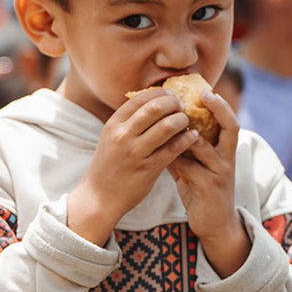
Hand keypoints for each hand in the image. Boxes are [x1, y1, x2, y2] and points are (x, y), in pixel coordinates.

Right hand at [68, 89, 197, 244]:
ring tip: (186, 121)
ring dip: (182, 120)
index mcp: (113, 125)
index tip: (170, 96)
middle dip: (173, 103)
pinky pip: (173, 148)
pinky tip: (193, 137)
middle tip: (181, 107)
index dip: (159, 93)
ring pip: (167, 126)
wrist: (99, 198)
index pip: (140, 98)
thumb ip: (129, 123)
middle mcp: (122, 136)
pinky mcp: (148, 168)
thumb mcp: (110, 139)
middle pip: (155, 107)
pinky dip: (187, 139)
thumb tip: (154, 103)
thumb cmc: (108, 166)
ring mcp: (135, 152)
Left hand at [168, 90, 248, 275]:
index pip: (227, 122)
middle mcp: (227, 158)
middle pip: (230, 126)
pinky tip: (162, 153)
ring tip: (169, 121)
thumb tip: (163, 131)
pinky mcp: (209, 188)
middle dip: (219, 108)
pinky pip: (191, 168)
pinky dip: (176, 158)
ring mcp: (220, 173)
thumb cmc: (202, 193)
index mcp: (225, 151)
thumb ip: (183, 150)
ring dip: (186, 132)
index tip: (204, 89)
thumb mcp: (194, 168)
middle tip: (203, 94)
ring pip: (204, 146)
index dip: (219, 105)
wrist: (214, 225)